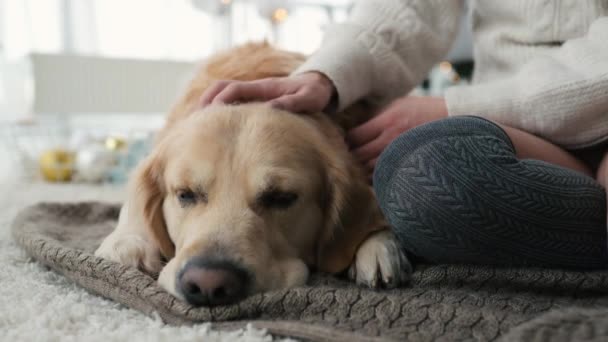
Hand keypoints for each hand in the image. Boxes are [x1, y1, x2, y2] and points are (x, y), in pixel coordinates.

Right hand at [200, 72, 335, 113]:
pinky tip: (213, 129)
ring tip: (196, 126)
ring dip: (208, 106)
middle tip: (193, 122)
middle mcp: (254, 88)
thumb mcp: (308, 99)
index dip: (219, 101)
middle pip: (220, 88)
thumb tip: (268, 110)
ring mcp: (253, 94)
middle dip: (205, 102)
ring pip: (222, 94)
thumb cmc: (315, 93)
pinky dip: (218, 112)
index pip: (233, 89)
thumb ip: (290, 103)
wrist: (321, 85)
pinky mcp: (254, 102)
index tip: (209, 116)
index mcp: (263, 87)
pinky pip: (231, 102)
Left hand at [347, 96, 447, 177]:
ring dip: (362, 170)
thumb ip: (377, 115)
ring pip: (370, 171)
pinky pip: (386, 179)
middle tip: (347, 157)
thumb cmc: (426, 110)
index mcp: (387, 121)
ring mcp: (400, 157)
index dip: (346, 141)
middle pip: (359, 156)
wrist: (456, 120)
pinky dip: (377, 178)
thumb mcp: (399, 104)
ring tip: (360, 167)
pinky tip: (376, 174)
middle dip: (351, 157)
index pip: (354, 136)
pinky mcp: (409, 168)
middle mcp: (391, 140)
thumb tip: (355, 125)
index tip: (345, 142)